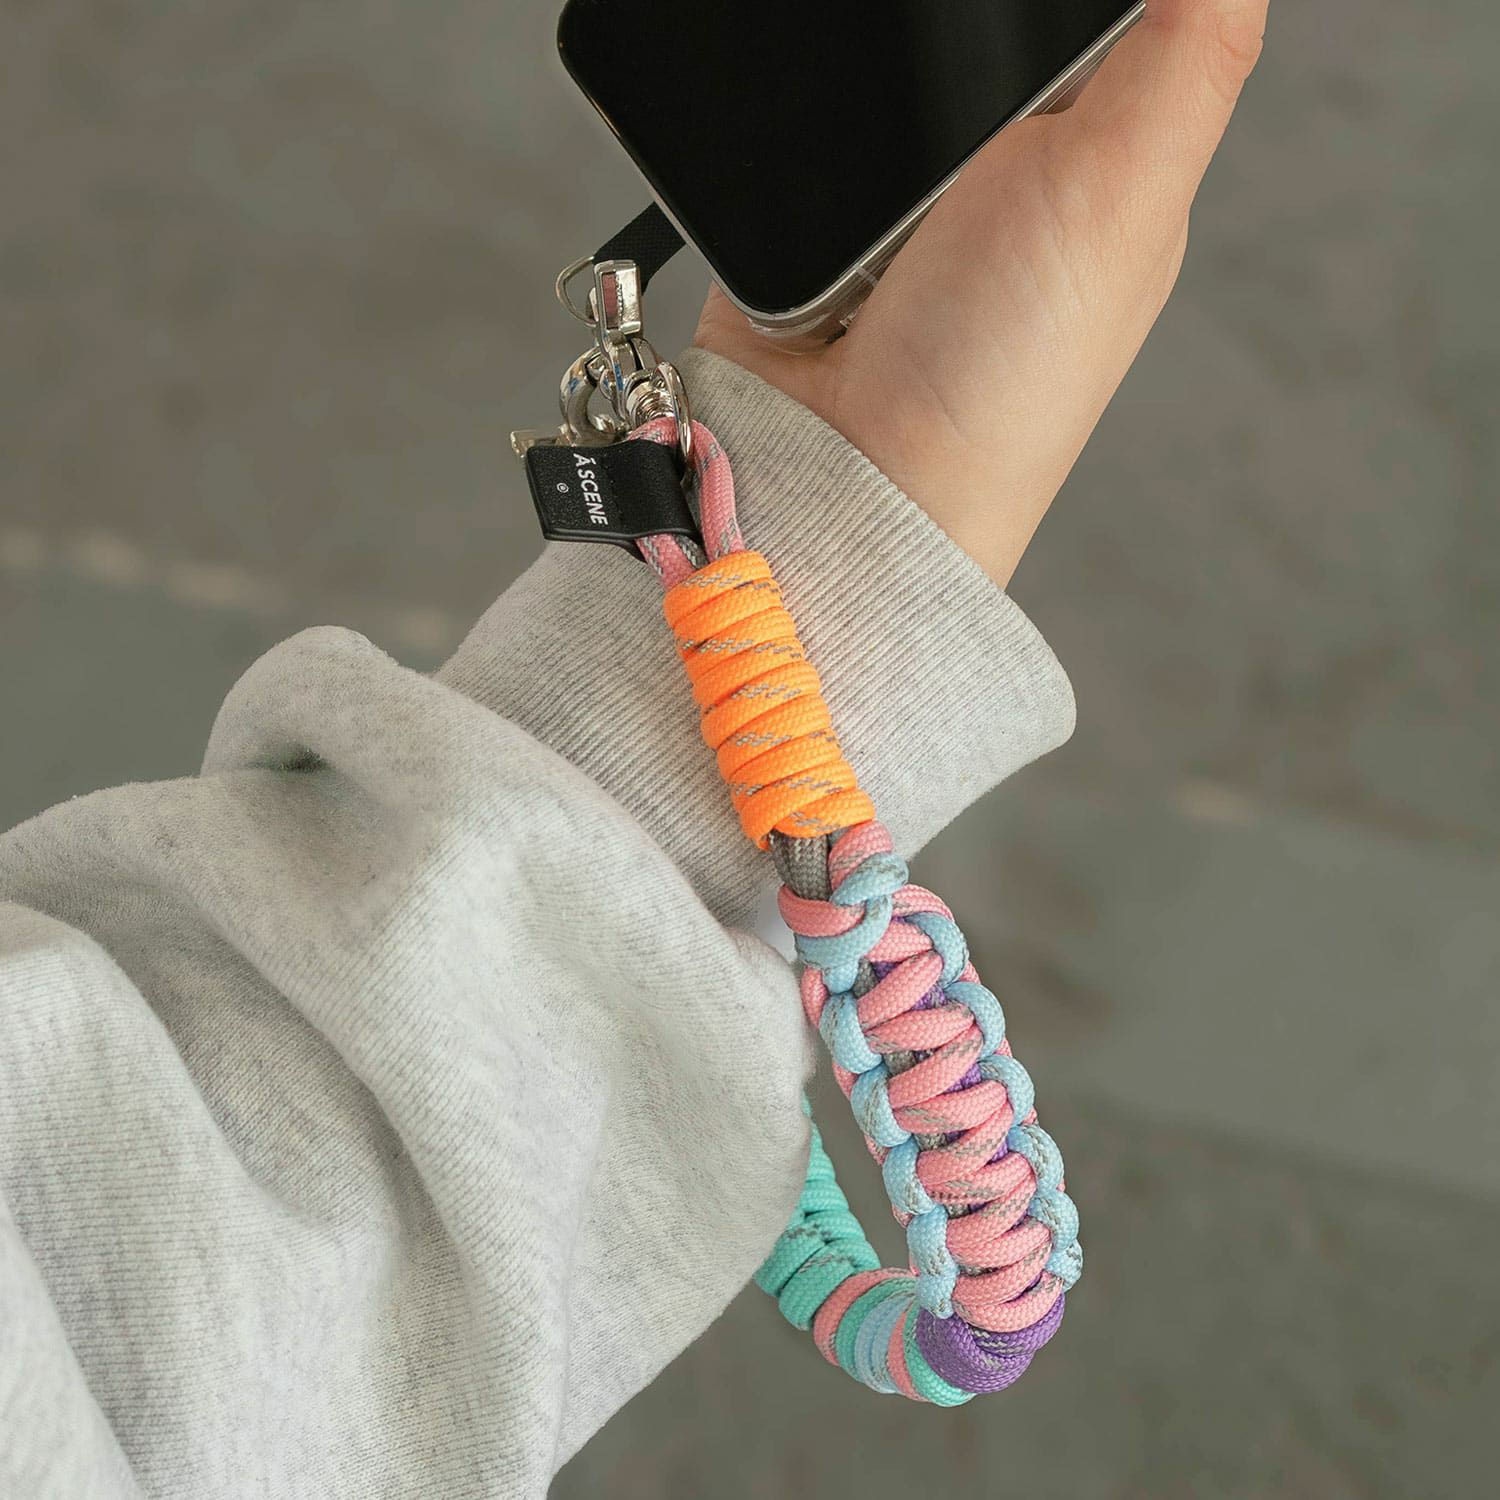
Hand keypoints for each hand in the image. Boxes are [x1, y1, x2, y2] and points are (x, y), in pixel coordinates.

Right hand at [695, 0, 1268, 586]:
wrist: (836, 476)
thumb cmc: (993, 378)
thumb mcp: (1126, 191)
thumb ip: (1194, 49)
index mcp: (1113, 164)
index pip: (1106, 14)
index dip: (1073, 0)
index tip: (1035, 13)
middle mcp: (1012, 184)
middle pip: (986, 35)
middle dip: (963, 39)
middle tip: (961, 116)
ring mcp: (910, 212)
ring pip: (888, 77)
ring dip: (875, 94)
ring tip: (885, 172)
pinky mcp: (817, 232)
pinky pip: (801, 133)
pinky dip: (801, 141)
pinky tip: (827, 187)